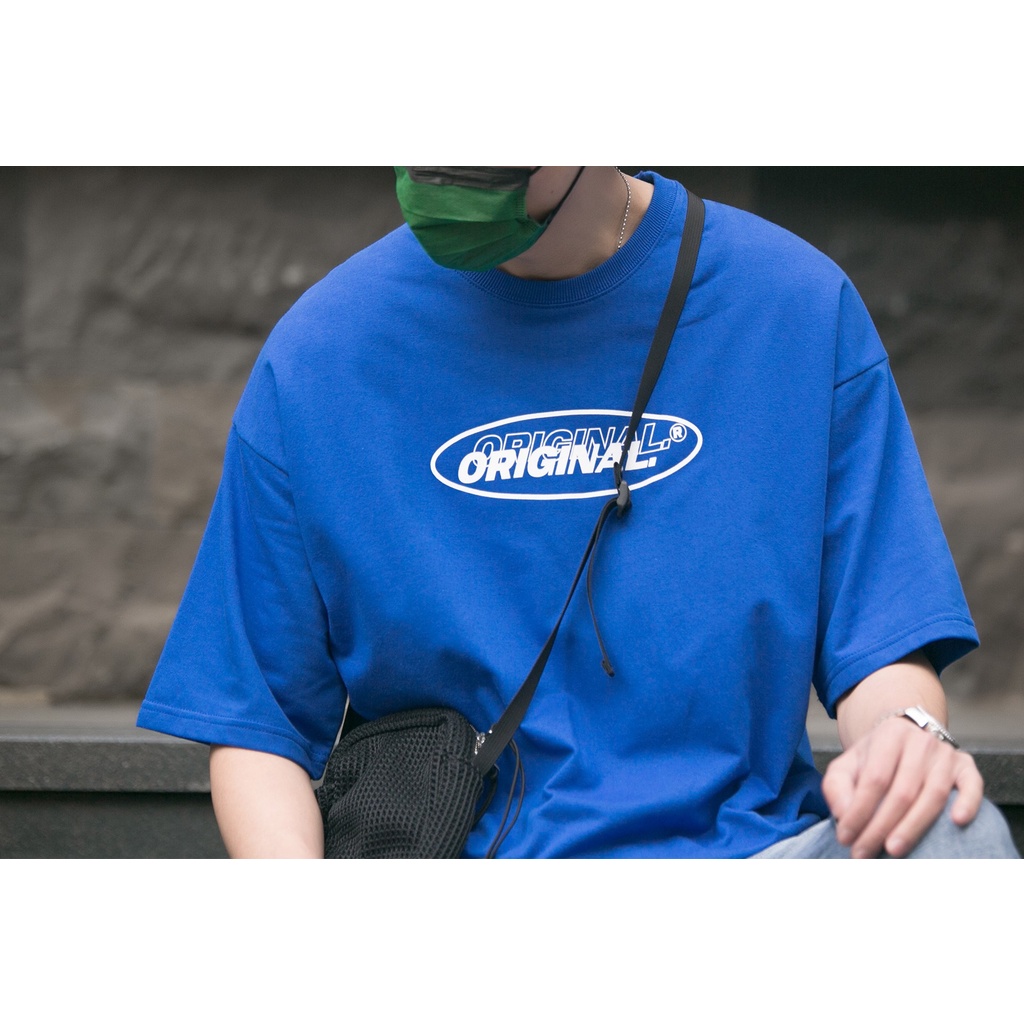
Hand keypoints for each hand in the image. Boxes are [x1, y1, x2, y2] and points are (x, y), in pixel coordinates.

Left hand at [820, 715, 983, 857]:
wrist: (905, 739)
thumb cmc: (875, 759)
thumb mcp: (847, 765)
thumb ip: (837, 787)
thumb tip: (843, 814)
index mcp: (889, 736)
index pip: (874, 779)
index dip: (859, 811)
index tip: (845, 838)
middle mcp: (920, 742)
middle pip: (902, 791)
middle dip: (880, 827)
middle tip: (863, 853)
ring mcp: (946, 755)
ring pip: (932, 795)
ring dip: (913, 827)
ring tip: (893, 850)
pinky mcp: (966, 767)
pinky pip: (972, 786)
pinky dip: (967, 803)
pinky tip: (957, 822)